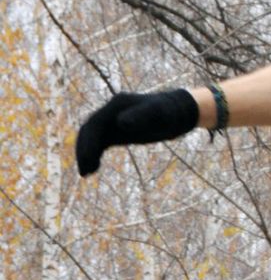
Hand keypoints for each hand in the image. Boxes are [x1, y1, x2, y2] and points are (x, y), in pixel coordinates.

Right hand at [75, 89, 199, 176]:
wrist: (178, 112)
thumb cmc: (170, 112)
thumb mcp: (157, 114)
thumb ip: (141, 116)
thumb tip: (121, 123)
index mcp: (116, 105)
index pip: (94, 123)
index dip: (88, 141)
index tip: (88, 159)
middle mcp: (110, 112)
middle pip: (88, 131)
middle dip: (84, 150)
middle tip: (84, 172)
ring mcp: (113, 121)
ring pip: (92, 138)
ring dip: (86, 154)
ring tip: (86, 174)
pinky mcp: (117, 131)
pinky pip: (100, 143)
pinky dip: (94, 155)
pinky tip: (94, 169)